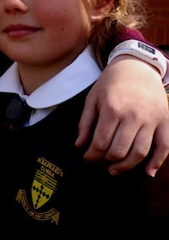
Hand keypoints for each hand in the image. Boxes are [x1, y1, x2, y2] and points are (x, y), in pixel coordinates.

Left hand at [79, 56, 168, 175]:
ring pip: (140, 152)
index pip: (101, 143)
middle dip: (106, 162)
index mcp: (112, 109)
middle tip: (100, 163)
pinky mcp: (165, 121)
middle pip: (119, 150)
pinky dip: (157, 162)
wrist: (137, 67)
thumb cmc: (111, 83)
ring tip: (115, 170)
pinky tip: (148, 173)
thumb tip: (79, 146)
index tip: (87, 159)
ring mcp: (151, 119)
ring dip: (126, 166)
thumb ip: (85, 123)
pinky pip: (164, 146)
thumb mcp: (92, 99)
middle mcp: (133, 116)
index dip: (92, 156)